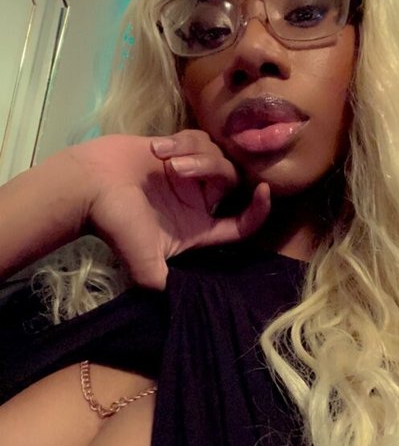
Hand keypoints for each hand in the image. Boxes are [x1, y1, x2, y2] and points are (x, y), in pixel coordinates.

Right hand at [70, 132, 269, 287]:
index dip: (259, 211)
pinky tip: (156, 148)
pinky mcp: (174, 149)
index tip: (264, 191)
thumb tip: (190, 307)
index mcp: (198, 229)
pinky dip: (181, 140)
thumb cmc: (117, 225)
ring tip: (162, 158)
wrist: (87, 186)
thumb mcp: (146, 267)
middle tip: (176, 169)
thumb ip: (170, 286)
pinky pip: (197, 138)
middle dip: (209, 170)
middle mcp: (197, 202)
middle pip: (230, 180)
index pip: (242, 225)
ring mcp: (186, 174)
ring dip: (192, 152)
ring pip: (215, 155)